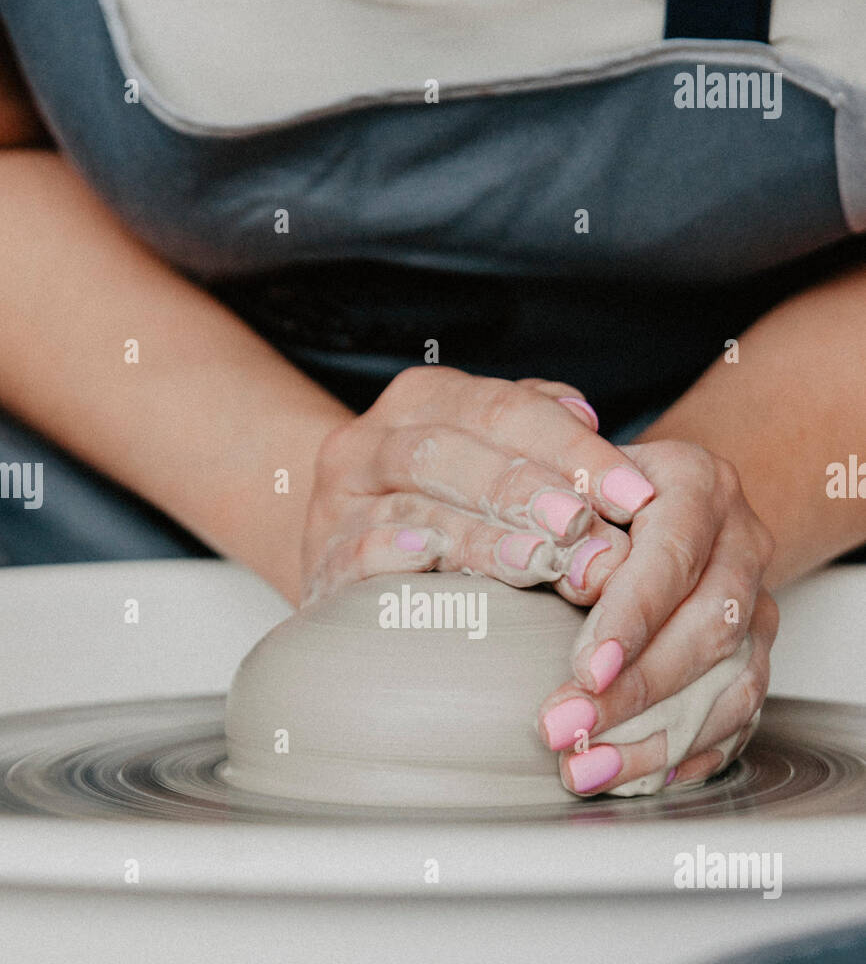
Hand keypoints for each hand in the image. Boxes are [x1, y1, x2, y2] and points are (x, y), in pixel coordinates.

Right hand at [301, 366, 656, 603]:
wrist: (343, 557)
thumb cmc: (439, 507)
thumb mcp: (483, 453)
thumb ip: (534, 428)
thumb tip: (587, 414)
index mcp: (423, 400)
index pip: (504, 409)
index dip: (573, 449)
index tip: (633, 495)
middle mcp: (373, 439)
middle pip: (455, 450)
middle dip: (527, 490)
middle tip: (583, 528)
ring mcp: (339, 500)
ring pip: (413, 502)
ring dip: (482, 535)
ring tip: (540, 564)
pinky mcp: (321, 561)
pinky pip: (355, 548)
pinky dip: (393, 552)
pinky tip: (433, 560)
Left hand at [537, 439, 777, 793]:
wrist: (663, 494)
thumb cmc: (602, 492)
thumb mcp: (572, 483)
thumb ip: (564, 524)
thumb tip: (560, 575)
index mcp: (698, 486)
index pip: (672, 558)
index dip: (632, 620)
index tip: (587, 670)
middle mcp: (740, 542)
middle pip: (708, 628)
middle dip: (636, 692)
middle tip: (568, 730)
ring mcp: (756, 600)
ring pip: (732, 681)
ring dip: (659, 736)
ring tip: (591, 767)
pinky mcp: (755, 648)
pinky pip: (740, 713)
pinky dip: (690, 752)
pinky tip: (638, 774)